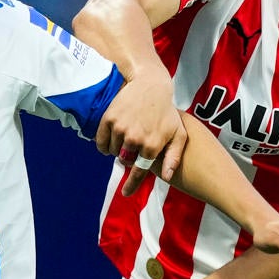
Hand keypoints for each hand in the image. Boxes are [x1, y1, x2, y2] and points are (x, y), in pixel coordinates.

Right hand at [96, 74, 183, 191]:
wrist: (150, 84)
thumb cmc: (166, 111)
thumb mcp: (178, 133)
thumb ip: (173, 157)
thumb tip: (167, 178)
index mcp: (152, 146)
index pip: (139, 172)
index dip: (131, 185)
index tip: (125, 193)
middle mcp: (136, 139)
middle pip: (125, 160)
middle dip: (128, 156)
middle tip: (134, 143)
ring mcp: (121, 129)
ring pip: (113, 151)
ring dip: (117, 148)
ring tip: (126, 135)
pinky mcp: (109, 119)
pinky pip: (101, 142)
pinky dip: (104, 144)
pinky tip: (111, 137)